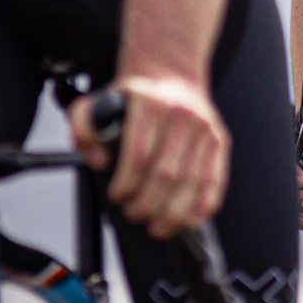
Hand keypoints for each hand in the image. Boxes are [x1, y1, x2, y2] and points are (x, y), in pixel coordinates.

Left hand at [76, 72, 228, 240]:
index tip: (118, 196)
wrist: (172, 75)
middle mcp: (180, 113)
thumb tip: (100, 162)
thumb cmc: (134, 99)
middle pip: (165, 173)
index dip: (127, 184)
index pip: (138, 154)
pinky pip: (215, 179)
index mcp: (148, 103)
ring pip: (190, 182)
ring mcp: (204, 127)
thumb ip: (83, 131)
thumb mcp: (97, 103)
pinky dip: (204, 205)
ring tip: (158, 227)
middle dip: (148, 204)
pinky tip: (190, 220)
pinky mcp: (219, 140)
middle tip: (135, 214)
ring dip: (173, 212)